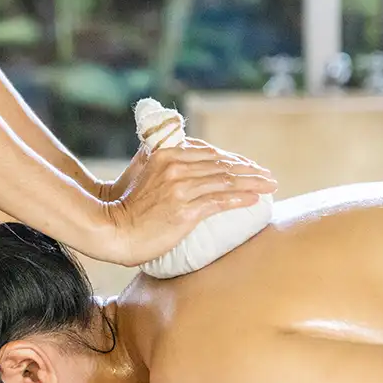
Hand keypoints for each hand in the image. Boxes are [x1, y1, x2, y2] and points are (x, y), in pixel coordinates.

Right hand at [95, 142, 276, 266]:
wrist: (112, 230)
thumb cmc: (125, 204)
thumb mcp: (140, 169)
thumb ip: (159, 157)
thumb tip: (179, 153)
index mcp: (166, 153)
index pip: (210, 152)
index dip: (233, 159)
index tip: (249, 167)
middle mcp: (175, 166)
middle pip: (222, 165)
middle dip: (249, 170)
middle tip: (268, 177)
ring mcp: (180, 188)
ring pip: (225, 181)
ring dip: (252, 183)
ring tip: (270, 187)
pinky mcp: (184, 210)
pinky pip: (219, 201)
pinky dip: (240, 198)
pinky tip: (255, 200)